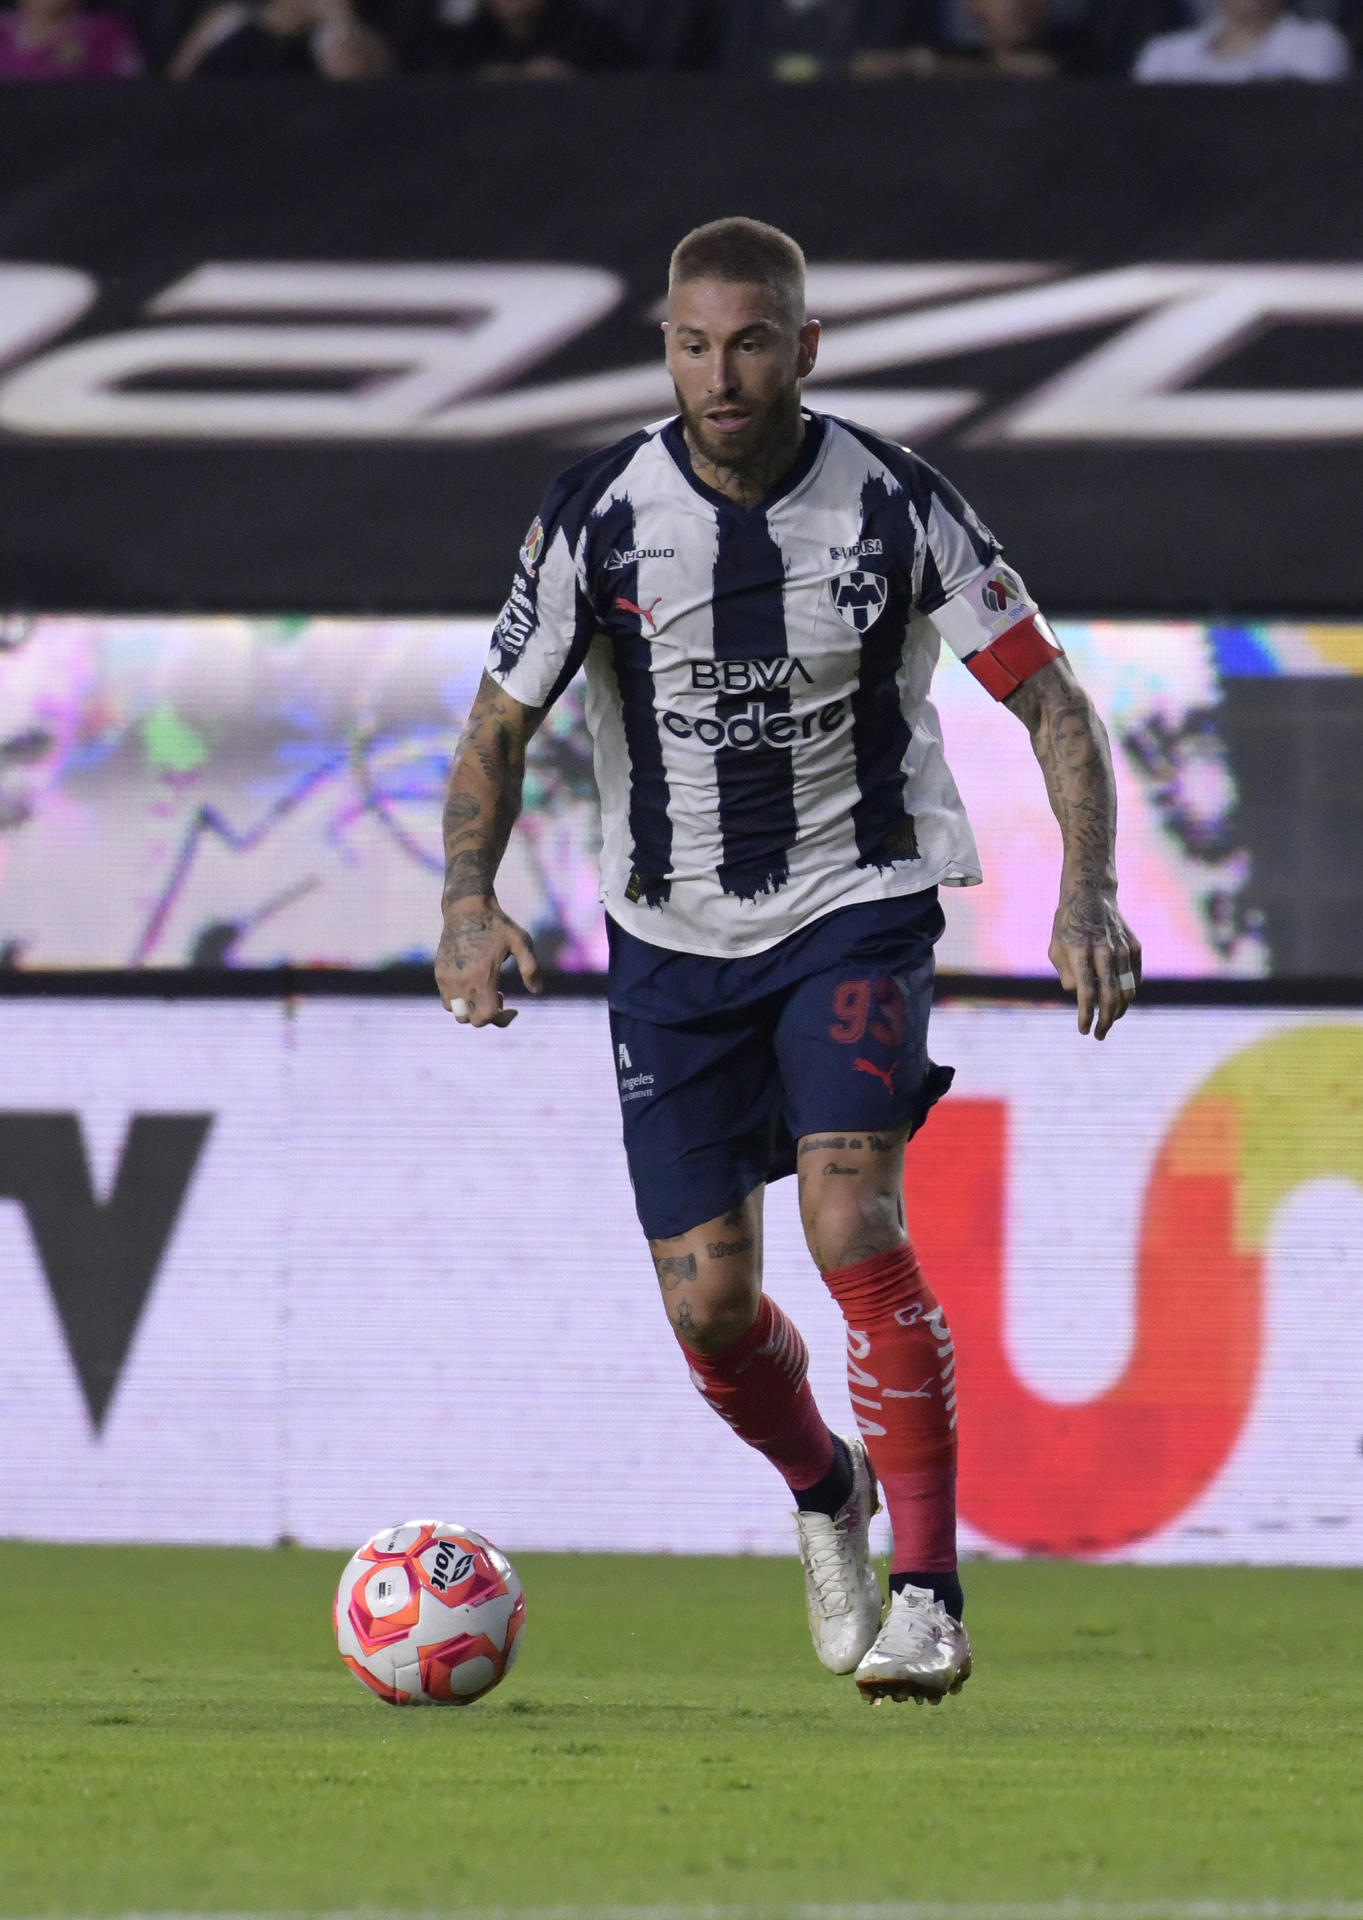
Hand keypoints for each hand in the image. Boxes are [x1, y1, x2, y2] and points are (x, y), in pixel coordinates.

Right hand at [435, 898, 541, 1029]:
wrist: (466, 907)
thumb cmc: (497, 924)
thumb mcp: (521, 941)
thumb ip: (531, 968)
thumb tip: (536, 991)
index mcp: (481, 977)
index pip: (486, 1017)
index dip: (502, 1019)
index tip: (512, 1009)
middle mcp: (461, 982)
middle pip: (472, 1020)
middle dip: (487, 1015)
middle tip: (499, 996)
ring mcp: (447, 979)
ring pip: (457, 1013)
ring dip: (472, 1009)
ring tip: (484, 990)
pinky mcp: (439, 973)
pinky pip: (447, 1000)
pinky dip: (460, 1000)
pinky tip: (473, 983)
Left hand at [1048, 885, 1140, 1040]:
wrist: (1092, 895)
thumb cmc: (1068, 925)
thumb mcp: (1055, 948)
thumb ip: (1066, 974)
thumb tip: (1079, 996)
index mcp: (1080, 952)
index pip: (1086, 992)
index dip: (1086, 1015)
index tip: (1083, 1030)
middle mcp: (1104, 951)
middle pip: (1110, 996)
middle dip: (1105, 1021)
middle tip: (1099, 1035)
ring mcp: (1122, 948)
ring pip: (1127, 991)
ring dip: (1118, 1012)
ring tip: (1108, 1022)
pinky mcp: (1134, 947)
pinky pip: (1135, 979)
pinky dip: (1128, 994)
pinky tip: (1118, 1002)